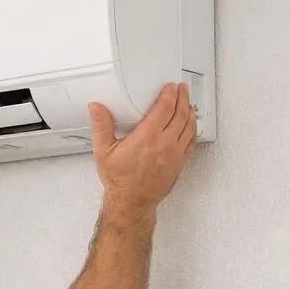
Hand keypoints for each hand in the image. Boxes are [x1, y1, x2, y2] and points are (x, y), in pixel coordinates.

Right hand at [88, 83, 197, 210]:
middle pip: (181, 113)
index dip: (170, 94)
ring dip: (190, 111)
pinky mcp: (180, 162)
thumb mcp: (104, 151)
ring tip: (188, 103)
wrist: (131, 201)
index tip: (171, 87)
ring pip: (190, 126)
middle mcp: (164, 143)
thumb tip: (96, 108)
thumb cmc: (119, 180)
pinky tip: (191, 126)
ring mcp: (175, 153)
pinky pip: (192, 141)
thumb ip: (101, 126)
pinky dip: (193, 129)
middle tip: (182, 89)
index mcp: (147, 136)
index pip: (165, 108)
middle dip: (183, 98)